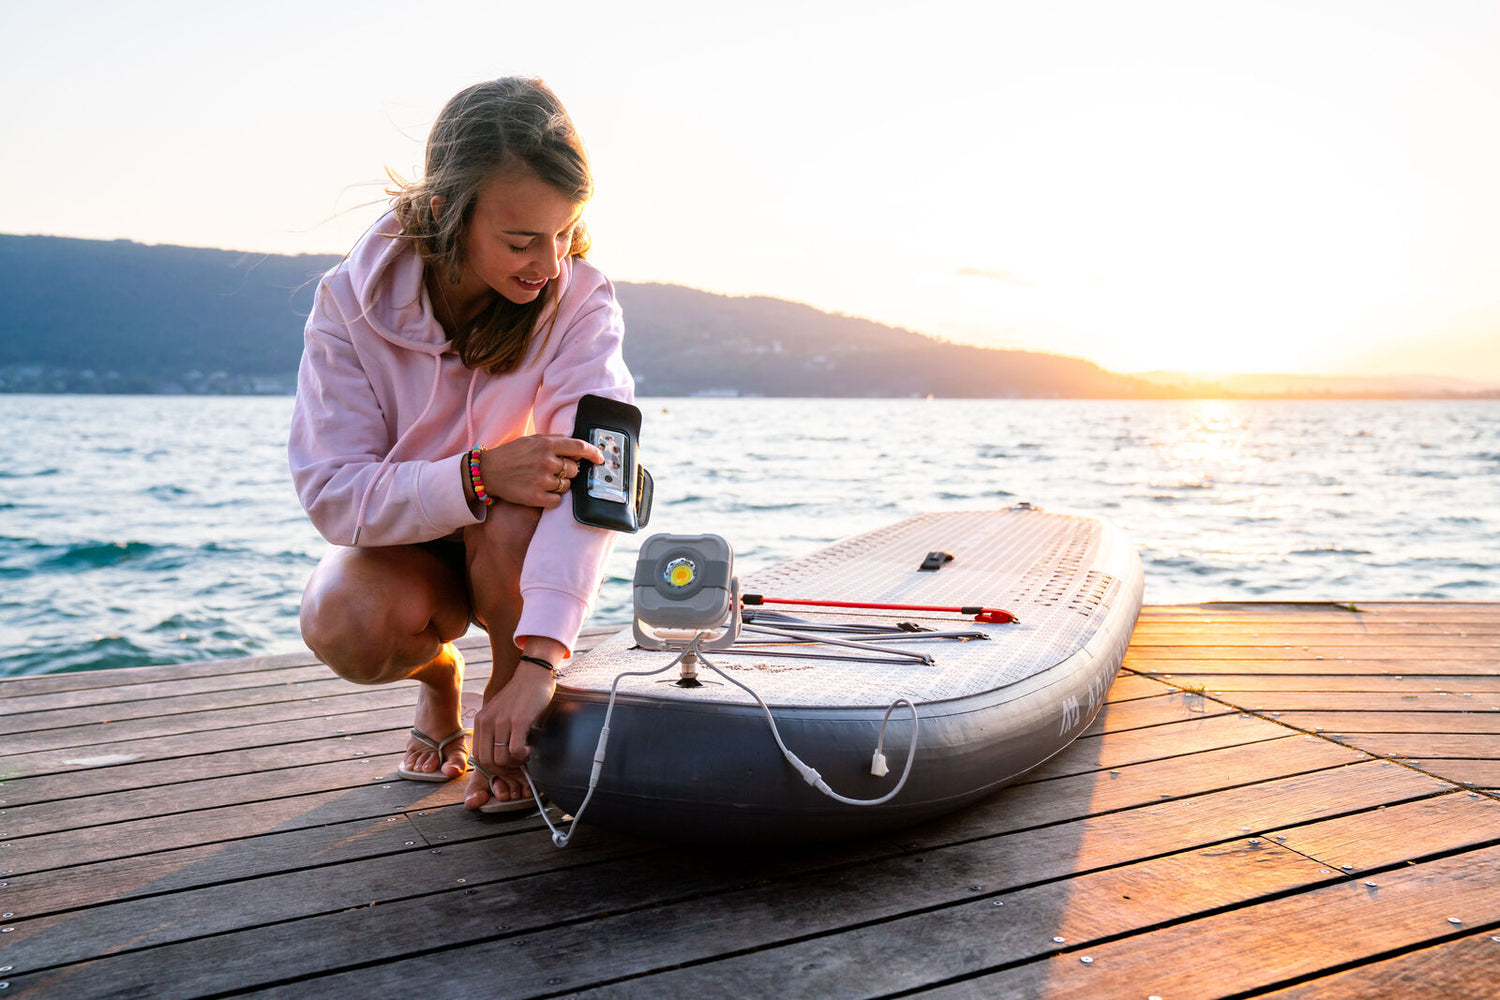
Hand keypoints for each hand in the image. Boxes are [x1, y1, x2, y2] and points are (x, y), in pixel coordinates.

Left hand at [467, 650, 559, 805]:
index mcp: (481, 721)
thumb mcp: (499, 712)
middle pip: (488, 762)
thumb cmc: (520, 696)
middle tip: (517, 763)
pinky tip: (529, 749)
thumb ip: (494, 731)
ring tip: (524, 755)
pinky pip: (515, 750)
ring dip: (515, 763)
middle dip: (504, 770)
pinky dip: (523, 756)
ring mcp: (502, 721)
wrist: (534, 673)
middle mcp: (487, 722)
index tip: (507, 764)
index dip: (494, 768)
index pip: (479, 758)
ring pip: (502, 759)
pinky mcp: (519, 721)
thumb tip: (497, 757)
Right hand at [476, 434, 605, 509]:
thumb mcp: (532, 440)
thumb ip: (555, 441)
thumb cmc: (511, 454)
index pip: (579, 447)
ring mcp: (542, 480)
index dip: (594, 453)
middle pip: (575, 469)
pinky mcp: (536, 497)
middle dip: (568, 471)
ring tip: (541, 480)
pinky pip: (557, 500)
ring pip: (567, 486)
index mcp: (546, 444)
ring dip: (559, 484)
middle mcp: (546, 461)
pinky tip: (539, 491)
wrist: (487, 472)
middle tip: (552, 470)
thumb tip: (577, 447)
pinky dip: (552, 498)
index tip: (600, 458)